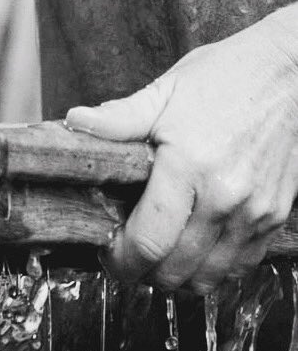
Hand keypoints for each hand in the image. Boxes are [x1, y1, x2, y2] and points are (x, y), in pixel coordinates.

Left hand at [64, 8, 297, 293]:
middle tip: (125, 259)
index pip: (149, 240)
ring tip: (156, 259)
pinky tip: (193, 251)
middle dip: (143, 274)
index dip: (121, 260)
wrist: (293, 72)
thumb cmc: (226, 77)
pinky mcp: (277, 216)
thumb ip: (118, 118)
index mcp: (189, 165)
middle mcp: (226, 196)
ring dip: (177, 278)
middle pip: (176, 269)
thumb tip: (74, 122)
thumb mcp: (166, 90)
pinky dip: (213, 269)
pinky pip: (241, 265)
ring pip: (210, 277)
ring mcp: (256, 210)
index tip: (106, 255)